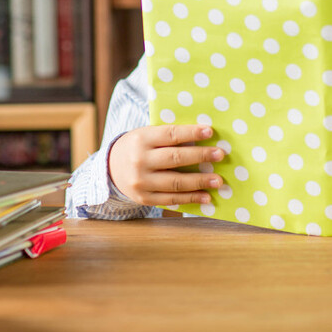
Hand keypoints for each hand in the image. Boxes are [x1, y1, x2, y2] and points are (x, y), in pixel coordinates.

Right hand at [108, 125, 224, 206]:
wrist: (110, 168)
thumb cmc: (138, 147)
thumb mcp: (147, 135)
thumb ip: (169, 136)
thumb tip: (203, 137)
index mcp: (142, 139)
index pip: (170, 134)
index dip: (191, 133)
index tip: (210, 131)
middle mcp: (140, 160)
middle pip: (175, 158)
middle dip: (201, 156)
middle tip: (221, 154)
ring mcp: (141, 182)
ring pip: (175, 182)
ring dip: (200, 182)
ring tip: (218, 180)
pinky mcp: (144, 198)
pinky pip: (171, 199)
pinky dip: (190, 198)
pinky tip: (206, 196)